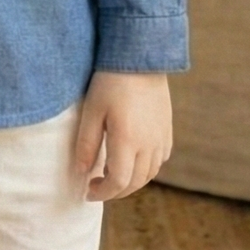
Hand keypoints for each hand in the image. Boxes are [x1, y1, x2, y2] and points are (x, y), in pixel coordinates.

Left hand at [72, 70, 172, 200]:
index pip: (118, 182)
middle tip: (97, 186)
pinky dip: (146, 169)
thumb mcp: (92, 110)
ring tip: (112, 173)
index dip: (103, 193)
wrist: (140, 56)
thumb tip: (82, 172)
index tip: (88, 192)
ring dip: (131, 182)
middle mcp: (148, 144)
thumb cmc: (110, 81)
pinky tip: (132, 159)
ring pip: (150, 174)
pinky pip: (159, 160)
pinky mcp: (167, 130)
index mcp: (127, 141)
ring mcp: (161, 138)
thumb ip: (87, 144)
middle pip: (135, 183)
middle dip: (115, 191)